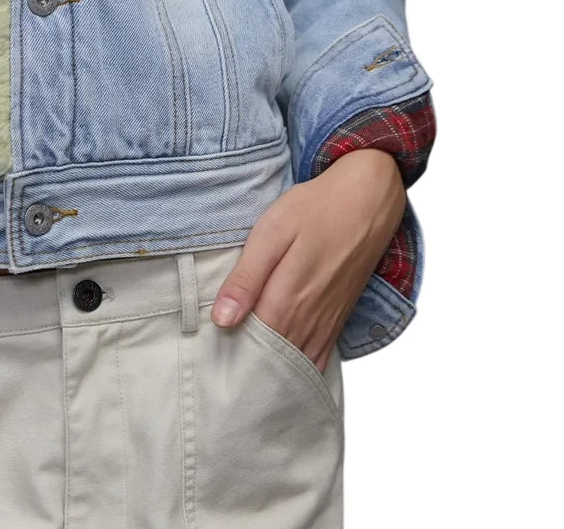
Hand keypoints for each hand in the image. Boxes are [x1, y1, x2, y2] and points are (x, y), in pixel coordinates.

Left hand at [209, 149, 405, 371]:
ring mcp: (326, 323)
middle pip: (272, 361)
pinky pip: (318, 359)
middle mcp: (308, 320)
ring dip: (271, 371)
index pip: (249, 346)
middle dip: (246, 367)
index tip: (207, 354)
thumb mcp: (272, 232)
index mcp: (286, 299)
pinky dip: (298, 369)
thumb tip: (222, 320)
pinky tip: (281, 368)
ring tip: (244, 370)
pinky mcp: (337, 319)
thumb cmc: (315, 210)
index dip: (226, 353)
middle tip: (220, 365)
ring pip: (295, 364)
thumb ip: (247, 278)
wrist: (366, 202)